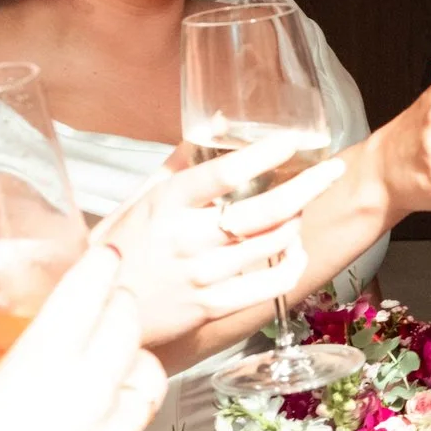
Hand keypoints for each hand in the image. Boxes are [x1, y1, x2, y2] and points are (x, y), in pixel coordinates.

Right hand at [0, 244, 166, 430]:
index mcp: (44, 360)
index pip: (93, 287)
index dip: (102, 264)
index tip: (101, 258)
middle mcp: (92, 387)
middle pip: (129, 319)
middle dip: (115, 306)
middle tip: (94, 312)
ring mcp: (118, 428)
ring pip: (149, 367)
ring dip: (129, 357)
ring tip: (102, 365)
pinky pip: (139, 421)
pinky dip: (124, 412)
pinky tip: (93, 425)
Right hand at [92, 132, 343, 348]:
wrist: (97, 308)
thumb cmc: (122, 246)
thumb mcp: (140, 198)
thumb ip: (181, 163)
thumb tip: (217, 123)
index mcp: (165, 204)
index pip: (223, 174)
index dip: (263, 155)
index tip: (292, 140)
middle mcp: (186, 238)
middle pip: (265, 210)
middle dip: (308, 186)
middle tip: (333, 170)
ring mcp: (201, 275)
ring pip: (272, 243)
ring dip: (296, 222)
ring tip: (299, 210)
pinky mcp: (211, 306)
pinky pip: (269, 287)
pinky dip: (293, 265)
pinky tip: (295, 251)